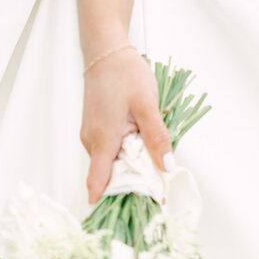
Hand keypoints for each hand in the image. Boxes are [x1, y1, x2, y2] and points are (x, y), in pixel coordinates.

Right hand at [80, 47, 172, 204]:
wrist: (107, 50)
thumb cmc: (124, 73)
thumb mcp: (147, 104)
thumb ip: (157, 137)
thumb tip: (166, 167)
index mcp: (102, 140)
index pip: (99, 184)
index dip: (117, 200)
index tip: (140, 207)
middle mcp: (91, 143)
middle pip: (110, 176)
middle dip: (134, 181)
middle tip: (160, 179)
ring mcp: (92, 136)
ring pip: (112, 162)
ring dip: (132, 164)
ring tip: (154, 154)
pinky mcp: (96, 129)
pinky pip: (110, 150)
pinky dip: (126, 151)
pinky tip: (141, 139)